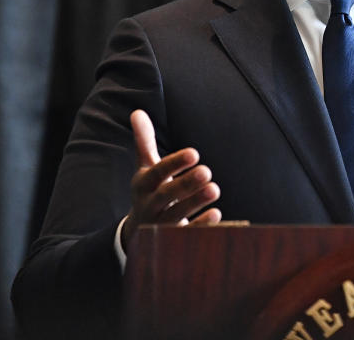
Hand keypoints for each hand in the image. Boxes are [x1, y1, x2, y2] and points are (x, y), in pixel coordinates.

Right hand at [121, 109, 220, 250]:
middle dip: (185, 184)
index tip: (194, 153)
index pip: (156, 173)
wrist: (140, 232)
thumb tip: (138, 112)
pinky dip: (200, 226)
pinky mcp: (172, 240)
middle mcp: (149, 205)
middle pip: (165, 195)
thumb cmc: (151, 191)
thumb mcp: (146, 168)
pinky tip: (216, 213)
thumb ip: (145, 142)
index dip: (173, 164)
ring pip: (176, 215)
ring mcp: (160, 225)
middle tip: (207, 171)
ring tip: (214, 188)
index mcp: (143, 185)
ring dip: (195, 202)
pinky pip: (186, 235)